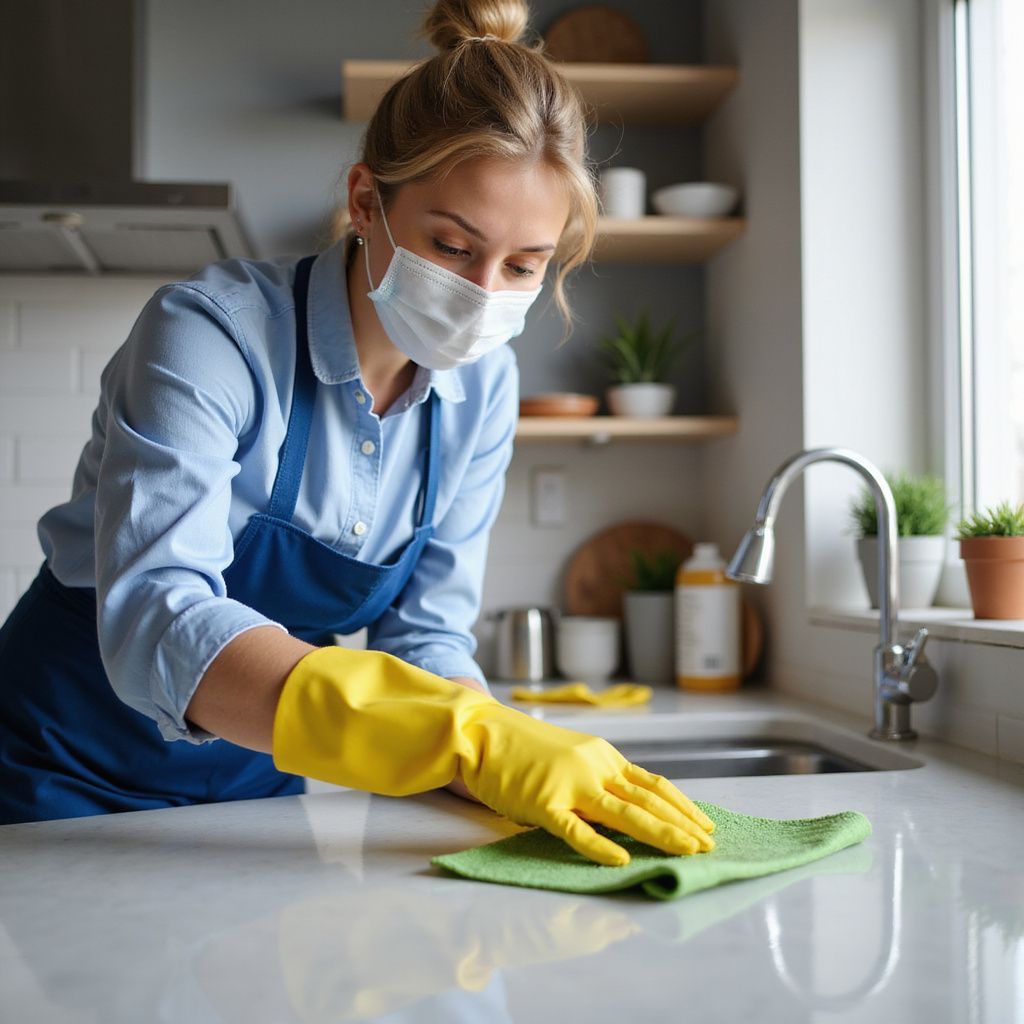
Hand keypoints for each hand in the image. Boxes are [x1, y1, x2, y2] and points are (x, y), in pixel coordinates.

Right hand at [458, 704, 714, 865]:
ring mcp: (570, 785)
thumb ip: (598, 778)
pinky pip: (576, 829)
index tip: (706, 825)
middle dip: (682, 824)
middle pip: (647, 799)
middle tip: (709, 846)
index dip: (682, 806)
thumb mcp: (571, 755)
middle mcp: (594, 767)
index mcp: (603, 756)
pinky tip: (622, 859)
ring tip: (686, 851)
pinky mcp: (543, 803)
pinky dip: (600, 845)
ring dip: (659, 833)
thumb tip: (628, 811)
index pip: (653, 784)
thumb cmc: (521, 746)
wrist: (481, 731)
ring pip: (623, 813)